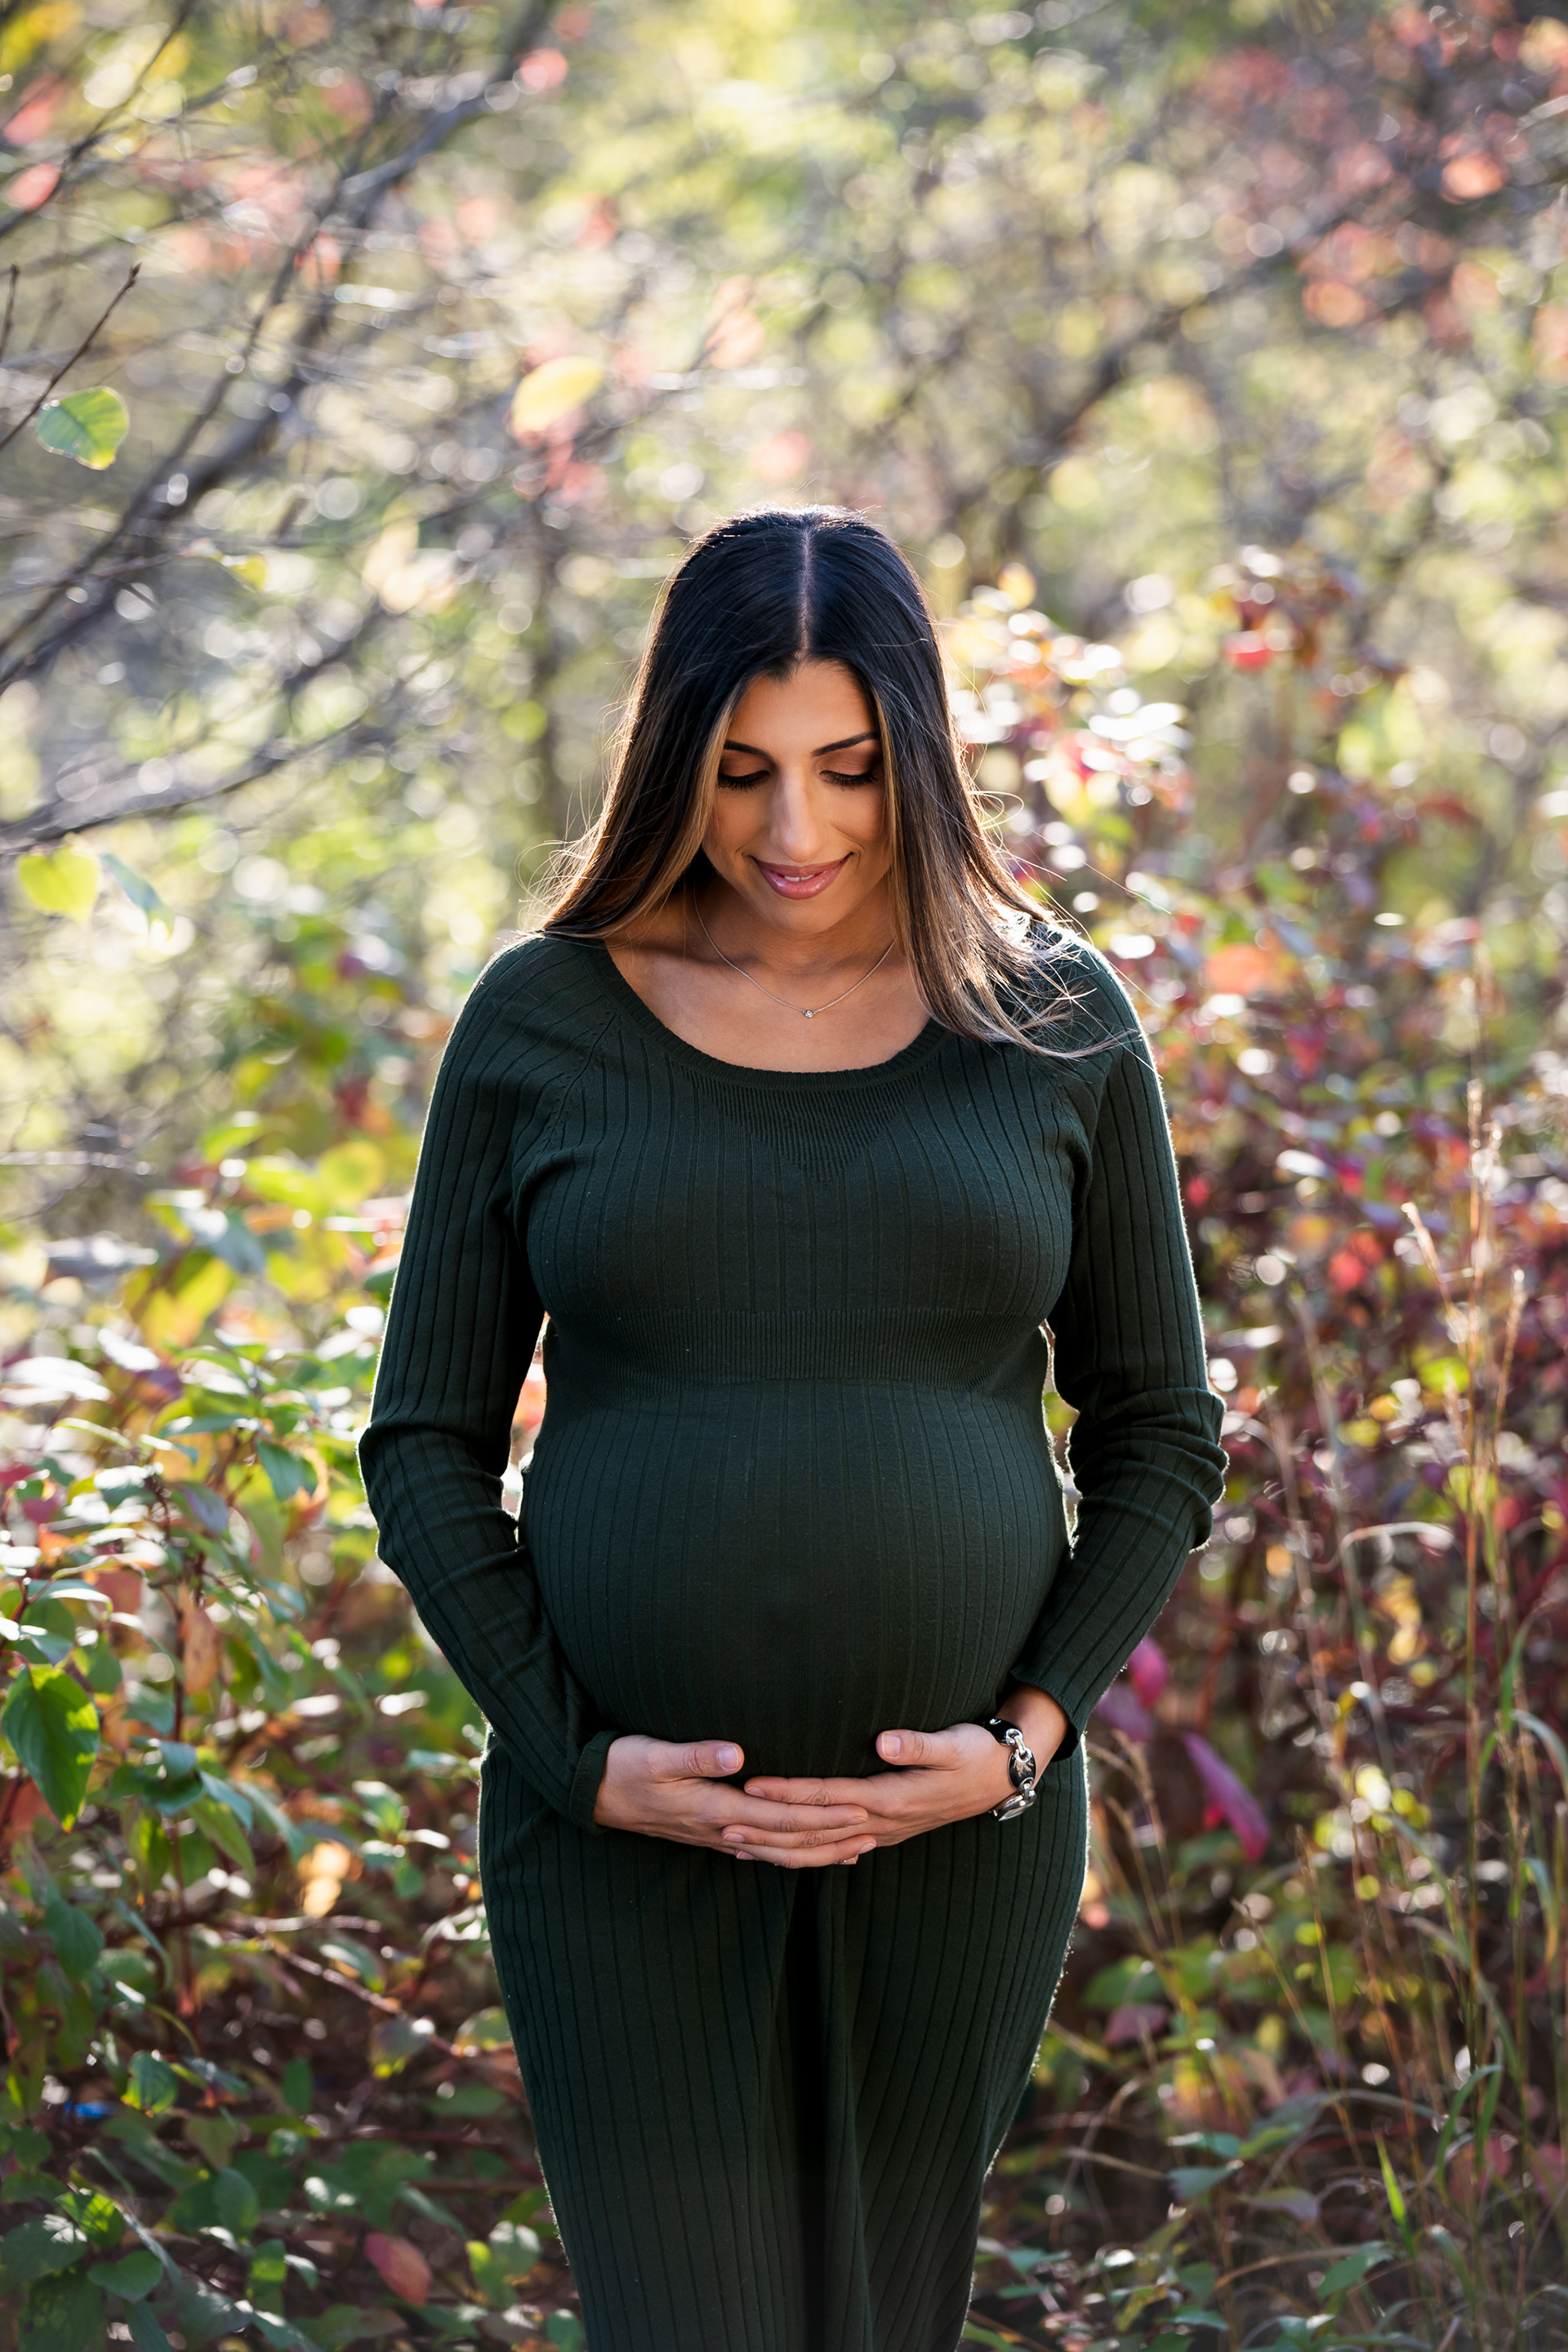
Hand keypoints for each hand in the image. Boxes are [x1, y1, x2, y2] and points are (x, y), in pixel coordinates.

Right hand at [592, 1734, 874, 1865]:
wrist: (590, 1793)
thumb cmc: (622, 1766)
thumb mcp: (654, 1754)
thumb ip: (695, 1754)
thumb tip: (736, 1753)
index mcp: (714, 1809)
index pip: (781, 1817)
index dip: (822, 1816)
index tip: (858, 1809)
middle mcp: (720, 1830)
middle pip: (787, 1842)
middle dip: (831, 1838)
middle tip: (875, 1831)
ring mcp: (715, 1836)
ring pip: (777, 1853)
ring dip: (817, 1851)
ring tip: (855, 1847)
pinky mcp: (709, 1832)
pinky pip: (759, 1850)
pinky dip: (788, 1853)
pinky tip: (804, 1851)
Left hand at [734, 1689, 1068, 1861]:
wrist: (1002, 1778)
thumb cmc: (975, 1752)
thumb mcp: (953, 1743)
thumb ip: (918, 1743)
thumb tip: (885, 1741)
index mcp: (890, 1796)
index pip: (826, 1795)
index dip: (788, 1791)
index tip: (752, 1786)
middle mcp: (880, 1821)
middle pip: (814, 1832)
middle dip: (768, 1830)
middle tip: (722, 1825)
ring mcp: (881, 1831)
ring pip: (820, 1849)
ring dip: (778, 1849)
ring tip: (736, 1846)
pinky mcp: (883, 1831)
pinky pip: (834, 1850)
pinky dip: (804, 1854)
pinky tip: (779, 1855)